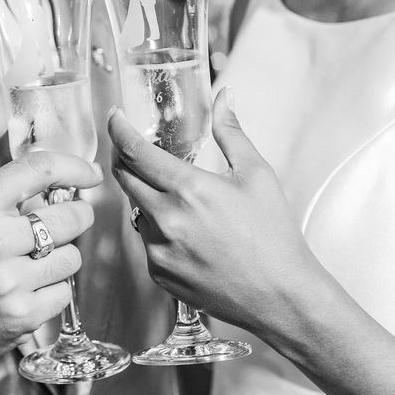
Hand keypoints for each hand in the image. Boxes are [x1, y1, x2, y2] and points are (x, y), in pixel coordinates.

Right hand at [0, 152, 101, 365]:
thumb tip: (28, 129)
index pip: (39, 170)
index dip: (74, 167)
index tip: (90, 173)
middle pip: (69, 216)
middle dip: (77, 215)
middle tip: (68, 219)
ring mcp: (9, 282)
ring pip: (72, 256)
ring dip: (62, 255)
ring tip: (37, 260)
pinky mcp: (23, 315)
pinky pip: (65, 291)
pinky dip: (54, 288)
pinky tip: (30, 288)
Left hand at [107, 89, 323, 340]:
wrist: (279, 295)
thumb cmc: (274, 235)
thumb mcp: (257, 175)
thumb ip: (232, 133)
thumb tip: (224, 99)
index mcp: (188, 189)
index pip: (134, 152)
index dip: (118, 130)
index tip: (115, 118)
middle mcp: (166, 219)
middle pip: (124, 179)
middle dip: (125, 160)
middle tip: (135, 151)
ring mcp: (158, 250)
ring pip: (137, 211)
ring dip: (148, 199)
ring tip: (183, 203)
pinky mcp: (158, 274)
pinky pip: (147, 242)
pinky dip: (159, 231)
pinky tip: (189, 235)